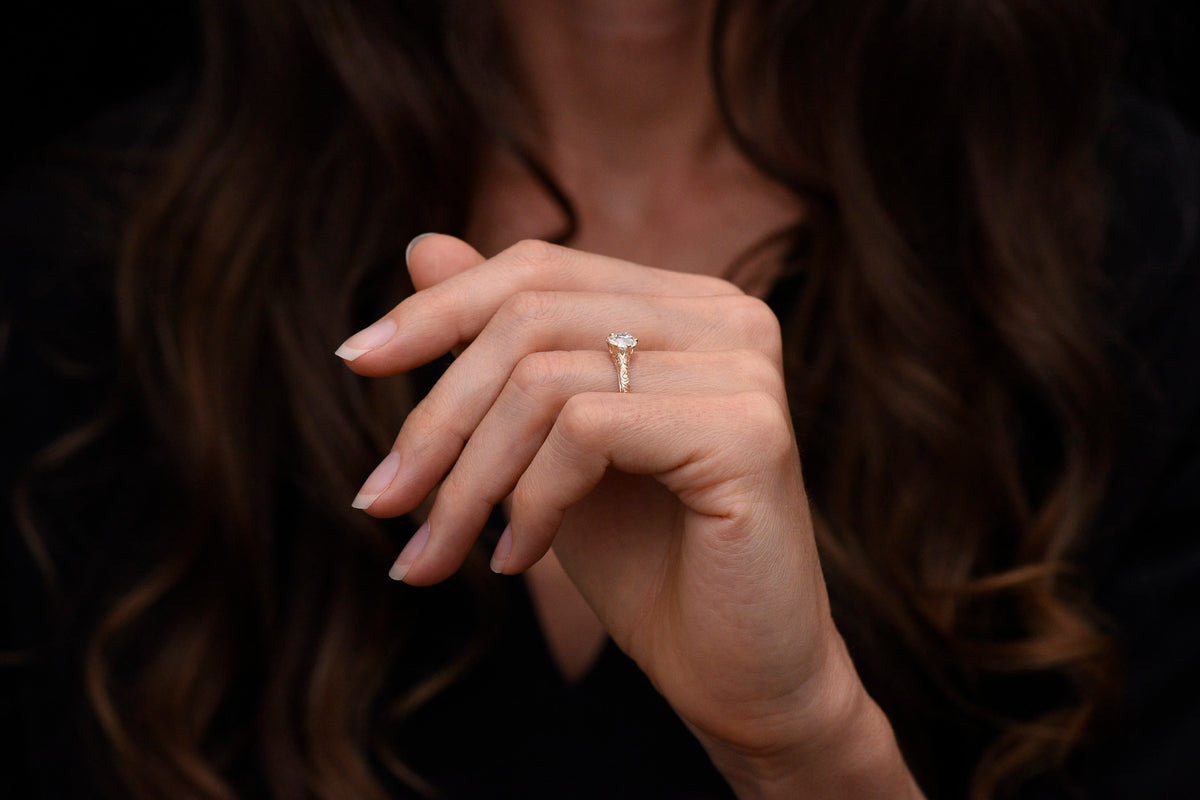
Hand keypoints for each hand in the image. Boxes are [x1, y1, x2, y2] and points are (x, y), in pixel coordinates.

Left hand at [338, 235, 919, 797]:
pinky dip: (530, 501)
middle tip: (382, 504)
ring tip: (438, 554)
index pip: (538, 270)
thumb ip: (500, 350)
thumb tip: (421, 244)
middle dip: (437, 417)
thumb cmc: (646, 561)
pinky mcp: (748, 430)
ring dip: (468, 479)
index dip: (440, 309)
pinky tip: (520, 562)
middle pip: (529, 318)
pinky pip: (586, 430)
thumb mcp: (546, 446)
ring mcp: (744, 367)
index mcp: (684, 306)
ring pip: (545, 379)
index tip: (354, 361)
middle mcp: (726, 317)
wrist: (737, 673)